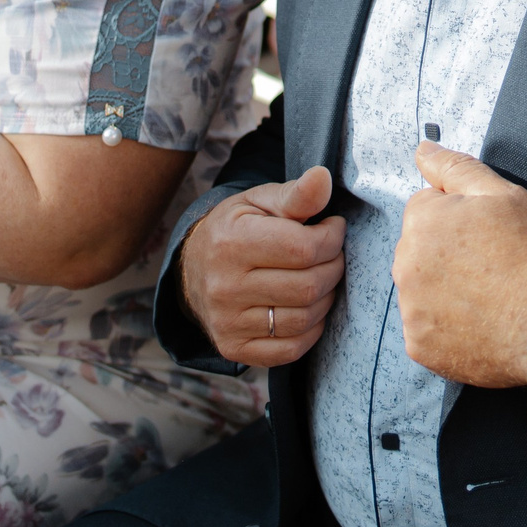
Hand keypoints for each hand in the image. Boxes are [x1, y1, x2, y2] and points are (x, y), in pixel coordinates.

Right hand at [177, 165, 346, 366]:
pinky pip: (291, 348)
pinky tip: (308, 307)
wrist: (193, 268)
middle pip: (308, 286)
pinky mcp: (233, 347)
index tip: (333, 229)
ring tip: (320, 278)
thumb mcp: (260, 202)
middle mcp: (224, 286)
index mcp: (231, 242)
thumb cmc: (236, 229)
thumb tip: (323, 177)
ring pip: (304, 319)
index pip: (304, 248)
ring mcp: (227, 322)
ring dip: (326, 298)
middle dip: (333, 267)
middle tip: (332, 254)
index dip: (332, 238)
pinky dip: (311, 329)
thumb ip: (296, 194)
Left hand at [393, 142, 526, 388]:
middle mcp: (406, 264)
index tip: (486, 236)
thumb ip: (455, 167)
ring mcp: (410, 308)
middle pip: (418, 250)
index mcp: (422, 221)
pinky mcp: (419, 345)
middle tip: (489, 266)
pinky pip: (425, 329)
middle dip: (445, 253)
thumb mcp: (502, 194)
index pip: (425, 209)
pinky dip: (445, 328)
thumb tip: (423, 148)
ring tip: (486, 296)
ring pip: (420, 289)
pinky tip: (478, 323)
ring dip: (442, 290)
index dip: (459, 219)